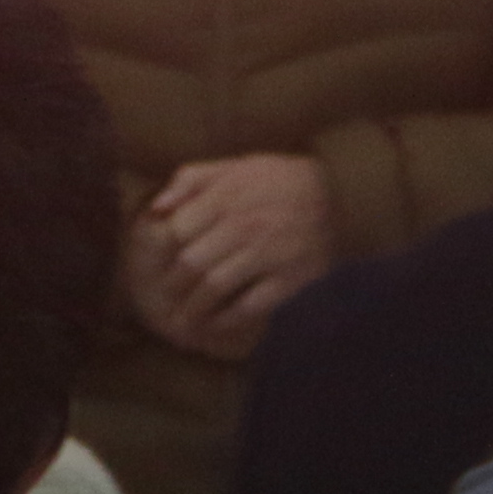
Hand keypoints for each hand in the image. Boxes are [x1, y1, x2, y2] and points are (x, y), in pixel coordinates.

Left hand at [130, 152, 336, 359]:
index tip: (152, 272)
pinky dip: (228, 319)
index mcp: (225, 197)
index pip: (177, 232)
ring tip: (183, 324)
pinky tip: (215, 327)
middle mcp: (243, 225)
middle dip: (172, 288)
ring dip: (194, 309)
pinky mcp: (291, 277)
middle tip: (163, 305)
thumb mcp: (235, 167)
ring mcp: (268, 253)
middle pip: (192, 263)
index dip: (160, 256)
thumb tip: (155, 207)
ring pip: (216, 287)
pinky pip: (251, 305)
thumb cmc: (278, 181)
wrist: (341, 192)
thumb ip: (192, 180)